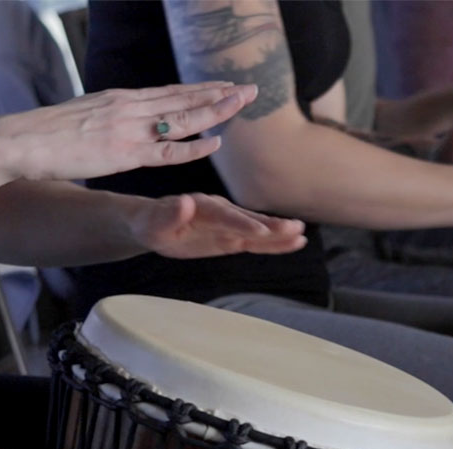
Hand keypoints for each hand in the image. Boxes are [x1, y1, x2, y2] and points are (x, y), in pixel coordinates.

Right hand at [0, 81, 258, 180]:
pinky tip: (214, 141)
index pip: (169, 92)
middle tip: (249, 88)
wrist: (20, 140)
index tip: (224, 86)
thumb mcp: (84, 117)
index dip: (199, 89)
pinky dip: (192, 145)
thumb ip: (109, 118)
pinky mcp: (123, 152)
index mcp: (120, 99)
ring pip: (181, 116)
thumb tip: (120, 121)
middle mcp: (128, 107)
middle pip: (183, 98)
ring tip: (242, 103)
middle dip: (218, 93)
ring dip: (214, 110)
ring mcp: (128, 128)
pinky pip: (165, 150)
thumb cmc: (45, 135)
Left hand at [129, 193, 306, 259]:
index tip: (260, 231)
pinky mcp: (234, 237)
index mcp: (202, 207)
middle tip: (293, 228)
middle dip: (271, 225)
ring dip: (280, 232)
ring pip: (258, 229)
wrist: (154, 223)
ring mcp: (230, 224)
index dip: (242, 223)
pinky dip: (277, 242)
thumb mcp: (153, 222)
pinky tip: (297, 242)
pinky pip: (258, 241)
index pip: (225, 216)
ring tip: (301, 233)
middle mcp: (221, 211)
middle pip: (249, 219)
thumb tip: (184, 202)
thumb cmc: (151, 223)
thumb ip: (169, 213)